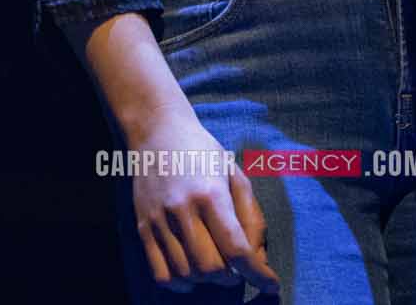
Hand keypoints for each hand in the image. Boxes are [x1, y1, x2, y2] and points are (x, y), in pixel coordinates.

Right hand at [123, 109, 279, 294]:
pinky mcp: (143, 228)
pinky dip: (181, 283)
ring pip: (187, 275)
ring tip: (215, 264)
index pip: (236, 248)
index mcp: (211, 193)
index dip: (257, 274)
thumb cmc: (202, 152)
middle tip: (237, 266)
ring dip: (208, 280)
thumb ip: (251, 217)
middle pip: (211, 268)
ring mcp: (159, 220)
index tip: (272, 285)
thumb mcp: (235, 174)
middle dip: (232, 276)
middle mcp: (183, 209)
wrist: (156, 131)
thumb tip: (257, 260)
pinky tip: (191, 271)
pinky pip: (161, 275)